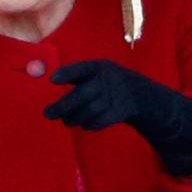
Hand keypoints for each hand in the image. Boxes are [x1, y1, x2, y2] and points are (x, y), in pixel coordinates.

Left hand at [44, 59, 191, 175]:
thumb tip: (48, 79)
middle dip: (63, 106)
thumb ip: (76, 77)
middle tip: (48, 113)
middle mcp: (108, 80)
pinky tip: (83, 124)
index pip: (82, 68)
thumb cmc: (109, 84)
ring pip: (90, 110)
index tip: (52, 79)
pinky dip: (90, 124)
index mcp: (100, 67)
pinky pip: (101, 121)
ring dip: (74, 117)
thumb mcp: (97, 73)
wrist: (143, 96)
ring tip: (66, 120)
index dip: (68, 73)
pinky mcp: (122, 112)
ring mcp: (117, 96)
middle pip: (83, 94)